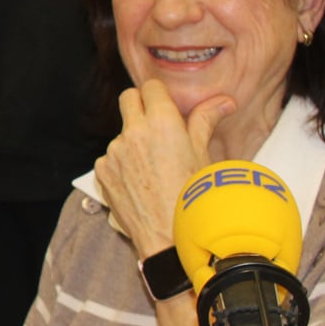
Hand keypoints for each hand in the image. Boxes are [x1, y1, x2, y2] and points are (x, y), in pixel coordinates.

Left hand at [93, 80, 234, 260]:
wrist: (169, 237)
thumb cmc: (193, 197)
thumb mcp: (204, 155)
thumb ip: (205, 121)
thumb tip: (223, 101)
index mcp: (161, 122)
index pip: (150, 87)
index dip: (160, 96)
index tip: (166, 106)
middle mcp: (132, 132)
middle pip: (128, 98)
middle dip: (141, 106)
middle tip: (157, 125)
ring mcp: (113, 151)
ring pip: (121, 131)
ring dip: (134, 139)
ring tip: (155, 167)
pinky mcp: (101, 170)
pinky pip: (111, 156)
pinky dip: (123, 163)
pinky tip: (140, 181)